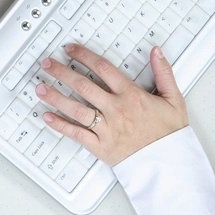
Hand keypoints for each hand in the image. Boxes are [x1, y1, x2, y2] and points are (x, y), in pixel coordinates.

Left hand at [37, 44, 188, 166]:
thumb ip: (164, 72)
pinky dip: (60, 125)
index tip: (72, 50)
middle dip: (62, 72)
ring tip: (40, 87)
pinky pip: (77, 134)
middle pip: (83, 86)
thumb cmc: (170, 134)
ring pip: (76, 109)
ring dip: (55, 97)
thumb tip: (156, 52)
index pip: (102, 68)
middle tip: (48, 64)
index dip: (84, 55)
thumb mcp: (174, 98)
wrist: (169, 164)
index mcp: (131, 96)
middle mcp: (116, 110)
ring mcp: (107, 129)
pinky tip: (47, 117)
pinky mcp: (101, 146)